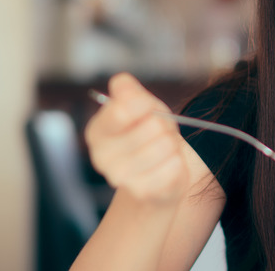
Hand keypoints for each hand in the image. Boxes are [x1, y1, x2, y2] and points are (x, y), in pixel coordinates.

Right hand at [85, 73, 188, 205]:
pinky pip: (175, 166)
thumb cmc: (148, 134)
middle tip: (159, 134)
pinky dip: (177, 163)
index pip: (121, 109)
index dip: (145, 104)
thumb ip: (128, 91)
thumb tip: (121, 83)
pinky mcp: (144, 192)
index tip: (147, 108)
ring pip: (166, 145)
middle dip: (164, 126)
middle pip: (153, 126)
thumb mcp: (140, 106)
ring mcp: (121, 178)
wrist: (157, 174)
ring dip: (172, 145)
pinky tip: (166, 167)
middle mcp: (102, 158)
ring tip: (163, 150)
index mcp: (97, 131)